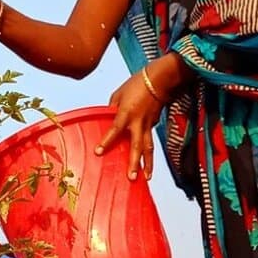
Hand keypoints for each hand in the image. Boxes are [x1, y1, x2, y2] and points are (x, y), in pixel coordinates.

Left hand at [96, 59, 181, 179]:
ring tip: (147, 177)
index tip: (98, 152)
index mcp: (126, 113)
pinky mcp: (153, 124)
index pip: (115, 130)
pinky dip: (148, 151)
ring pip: (148, 148)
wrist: (159, 79)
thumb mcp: (118, 94)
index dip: (106, 141)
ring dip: (148, 164)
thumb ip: (112, 108)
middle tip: (132, 178)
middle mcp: (138, 122)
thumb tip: (109, 118)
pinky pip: (149, 140)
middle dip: (135, 163)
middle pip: (137, 146)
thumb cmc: (136, 84)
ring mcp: (148, 124)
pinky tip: (146, 160)